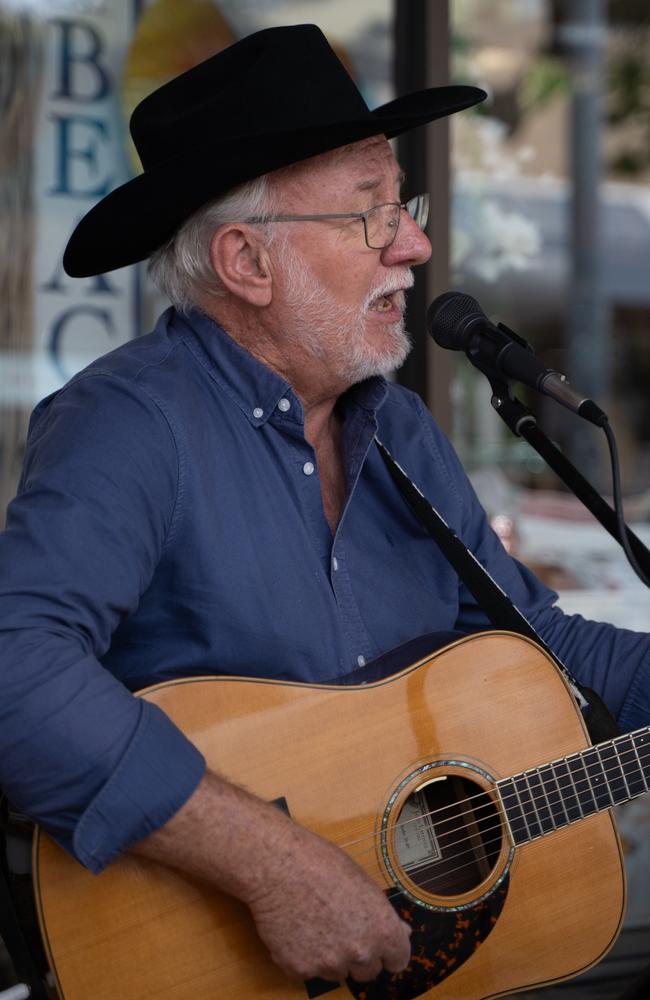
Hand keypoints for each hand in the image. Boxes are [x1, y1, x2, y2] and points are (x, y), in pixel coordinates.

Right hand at [245, 823, 411, 982]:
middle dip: (359, 955)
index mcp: (381, 929)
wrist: (278, 865)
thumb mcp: (362, 881)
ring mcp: (329, 964)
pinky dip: (303, 956)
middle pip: (368, 971)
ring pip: (337, 972)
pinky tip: (297, 928)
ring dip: (331, 956)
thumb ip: (382, 914)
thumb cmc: (322, 863)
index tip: (378, 943)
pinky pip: (308, 970)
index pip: (398, 960)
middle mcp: (360, 953)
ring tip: (315, 922)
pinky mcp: (300, 969)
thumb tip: (402, 933)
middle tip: (341, 928)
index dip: (388, 950)